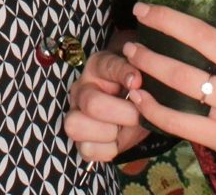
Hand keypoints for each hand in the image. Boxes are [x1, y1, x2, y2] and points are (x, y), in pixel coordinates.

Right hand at [64, 48, 148, 162]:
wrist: (134, 113)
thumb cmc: (135, 93)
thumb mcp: (140, 80)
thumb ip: (140, 75)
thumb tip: (135, 81)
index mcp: (97, 67)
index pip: (107, 65)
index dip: (124, 73)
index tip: (137, 81)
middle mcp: (81, 90)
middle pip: (92, 103)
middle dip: (122, 114)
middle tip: (138, 116)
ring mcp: (75, 115)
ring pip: (75, 126)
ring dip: (108, 132)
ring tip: (122, 129)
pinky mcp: (79, 140)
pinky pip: (86, 149)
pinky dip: (106, 150)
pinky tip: (116, 140)